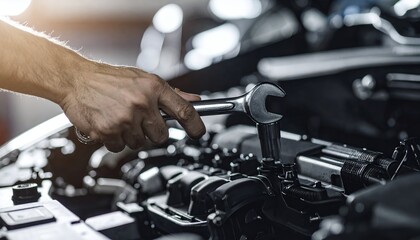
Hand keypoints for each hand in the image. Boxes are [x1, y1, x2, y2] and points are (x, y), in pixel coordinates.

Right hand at [59, 63, 204, 151]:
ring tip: (120, 118)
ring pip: (139, 143)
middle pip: (161, 136)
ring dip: (131, 136)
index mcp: (153, 87)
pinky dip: (115, 140)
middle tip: (140, 120)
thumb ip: (170, 93)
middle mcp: (141, 103)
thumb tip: (194, 100)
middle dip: (153, 132)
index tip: (198, 133)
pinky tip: (109, 124)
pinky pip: (119, 147)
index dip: (195, 125)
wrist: (76, 80)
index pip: (184, 110)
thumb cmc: (110, 79)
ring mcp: (124, 119)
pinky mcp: (108, 132)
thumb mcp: (143, 79)